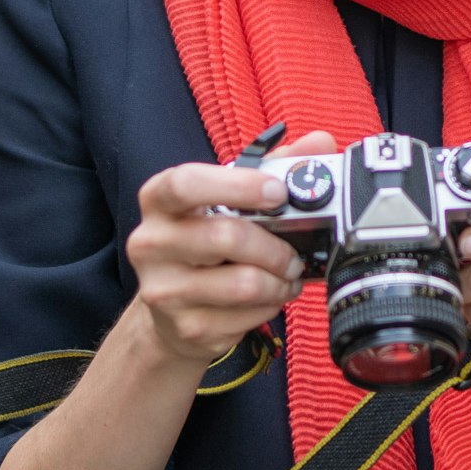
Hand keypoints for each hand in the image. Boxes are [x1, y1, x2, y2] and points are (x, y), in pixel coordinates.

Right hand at [125, 130, 337, 363]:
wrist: (170, 309)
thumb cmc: (204, 243)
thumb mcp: (228, 199)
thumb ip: (272, 166)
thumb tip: (320, 143)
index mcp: (159, 200)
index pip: (187, 184)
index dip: (237, 186)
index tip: (278, 192)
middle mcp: (151, 243)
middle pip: (225, 237)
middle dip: (275, 247)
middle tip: (294, 255)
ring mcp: (164, 289)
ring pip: (243, 284)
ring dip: (279, 281)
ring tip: (286, 277)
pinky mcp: (185, 326)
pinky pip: (246, 315)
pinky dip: (269, 306)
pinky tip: (267, 298)